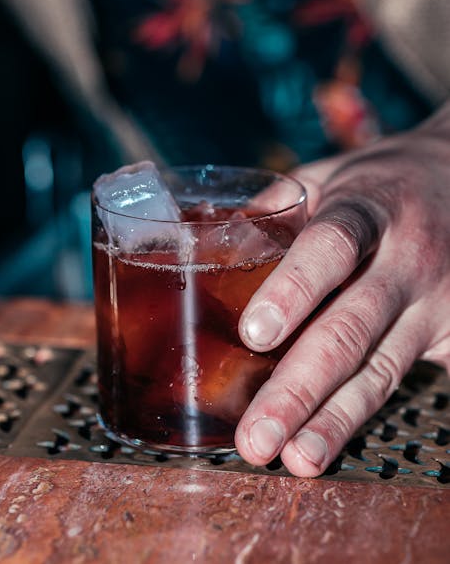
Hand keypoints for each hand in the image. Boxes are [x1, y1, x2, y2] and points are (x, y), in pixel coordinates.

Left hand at [235, 107, 449, 476]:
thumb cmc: (384, 183)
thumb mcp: (331, 175)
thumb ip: (274, 207)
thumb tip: (208, 241)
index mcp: (370, 207)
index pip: (332, 246)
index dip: (295, 289)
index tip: (254, 335)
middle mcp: (408, 258)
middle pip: (352, 328)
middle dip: (300, 387)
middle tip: (255, 436)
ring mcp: (438, 302)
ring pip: (381, 369)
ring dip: (334, 421)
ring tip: (293, 460)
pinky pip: (403, 380)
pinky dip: (362, 416)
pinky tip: (327, 444)